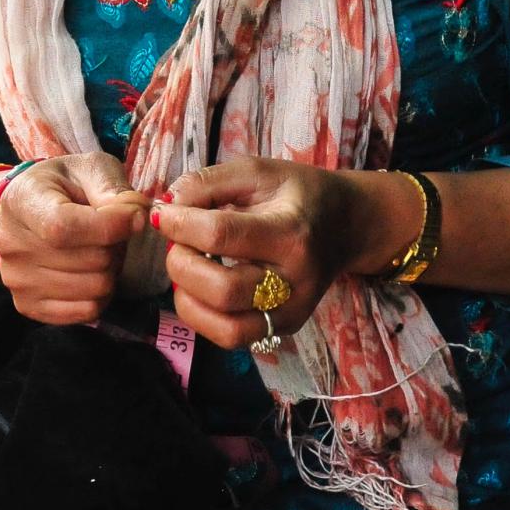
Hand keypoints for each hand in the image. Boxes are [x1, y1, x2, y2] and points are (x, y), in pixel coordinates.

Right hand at [0, 153, 150, 324]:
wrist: (25, 212)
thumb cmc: (63, 187)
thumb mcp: (89, 169)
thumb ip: (113, 188)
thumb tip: (137, 218)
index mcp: (22, 201)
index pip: (64, 227)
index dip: (111, 226)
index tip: (135, 215)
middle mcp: (12, 244)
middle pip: (92, 260)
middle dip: (116, 245)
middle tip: (110, 232)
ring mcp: (17, 280)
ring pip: (96, 288)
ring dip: (111, 270)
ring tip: (98, 249)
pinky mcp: (28, 306)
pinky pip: (87, 311)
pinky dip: (101, 295)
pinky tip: (91, 273)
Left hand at [152, 158, 415, 352]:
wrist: (347, 225)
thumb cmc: (298, 194)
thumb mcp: (258, 172)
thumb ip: (208, 183)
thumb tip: (165, 206)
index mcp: (291, 232)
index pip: (221, 234)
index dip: (179, 224)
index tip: (162, 213)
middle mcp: (295, 280)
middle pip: (221, 289)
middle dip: (181, 265)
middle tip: (177, 244)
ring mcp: (292, 312)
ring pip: (224, 327)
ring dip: (187, 298)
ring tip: (187, 269)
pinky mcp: (284, 328)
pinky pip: (231, 338)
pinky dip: (202, 317)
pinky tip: (200, 290)